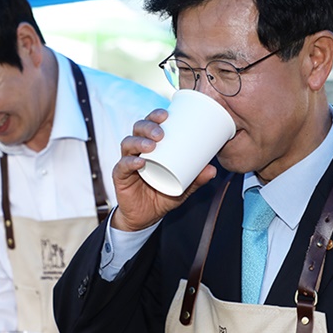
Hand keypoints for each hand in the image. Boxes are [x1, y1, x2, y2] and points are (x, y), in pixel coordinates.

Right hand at [112, 108, 216, 230]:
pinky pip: (122, 167)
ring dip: (139, 141)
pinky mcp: (120, 177)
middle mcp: (136, 151)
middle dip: (147, 126)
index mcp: (150, 146)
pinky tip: (139, 163)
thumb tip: (212, 169)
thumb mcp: (182, 187)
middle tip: (160, 133)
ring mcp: (127, 162)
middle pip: (137, 129)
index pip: (150, 124)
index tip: (166, 114)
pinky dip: (130, 163)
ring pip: (127, 144)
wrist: (145, 218)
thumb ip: (195, 179)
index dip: (155, 116)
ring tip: (152, 145)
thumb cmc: (161, 196)